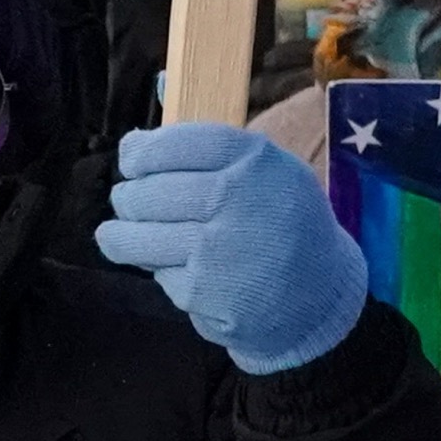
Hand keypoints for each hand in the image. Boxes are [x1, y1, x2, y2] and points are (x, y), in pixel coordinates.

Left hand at [94, 119, 366, 373]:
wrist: (320, 296)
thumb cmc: (279, 223)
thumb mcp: (267, 173)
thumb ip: (206, 154)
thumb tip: (131, 147)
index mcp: (256, 159)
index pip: (176, 144)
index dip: (142, 153)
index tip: (131, 162)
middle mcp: (237, 198)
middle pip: (147, 192)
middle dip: (128, 199)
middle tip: (129, 203)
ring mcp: (219, 248)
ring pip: (136, 237)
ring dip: (122, 236)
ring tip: (120, 235)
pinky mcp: (205, 292)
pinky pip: (160, 274)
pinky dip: (164, 272)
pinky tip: (185, 270)